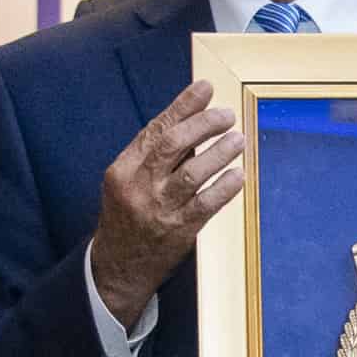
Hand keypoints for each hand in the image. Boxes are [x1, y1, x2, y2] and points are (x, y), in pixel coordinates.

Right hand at [87, 80, 241, 325]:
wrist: (118, 268)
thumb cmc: (128, 217)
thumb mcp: (127, 182)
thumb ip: (154, 155)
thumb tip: (192, 121)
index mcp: (123, 169)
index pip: (156, 129)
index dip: (183, 106)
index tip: (205, 88)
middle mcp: (138, 187)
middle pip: (173, 145)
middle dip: (203, 124)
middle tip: (226, 115)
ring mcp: (158, 210)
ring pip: (192, 173)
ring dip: (219, 152)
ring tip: (238, 139)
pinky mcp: (178, 231)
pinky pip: (206, 204)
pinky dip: (224, 187)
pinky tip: (239, 175)